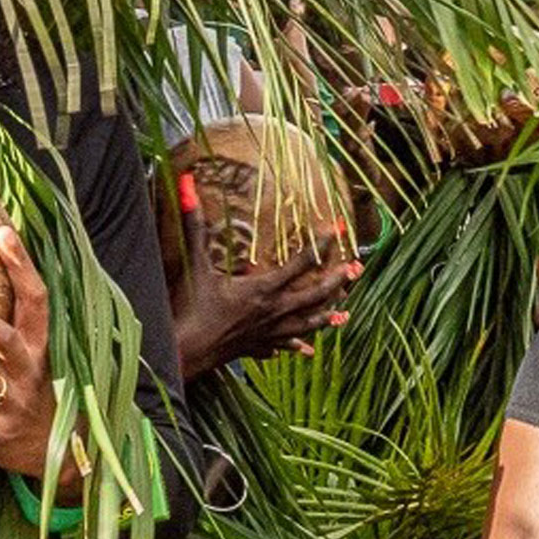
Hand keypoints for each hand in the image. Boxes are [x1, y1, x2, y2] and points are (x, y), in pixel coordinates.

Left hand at [0, 226, 60, 479]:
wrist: (59, 457)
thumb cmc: (36, 395)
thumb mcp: (36, 360)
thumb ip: (16, 326)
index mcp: (43, 348)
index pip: (36, 300)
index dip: (21, 266)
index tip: (3, 232)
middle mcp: (30, 371)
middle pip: (3, 337)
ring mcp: (11, 402)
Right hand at [170, 175, 354, 378]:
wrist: (182, 352)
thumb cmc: (188, 307)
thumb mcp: (193, 264)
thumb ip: (193, 224)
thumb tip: (187, 186)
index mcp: (263, 288)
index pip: (301, 263)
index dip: (320, 244)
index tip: (338, 229)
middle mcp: (273, 310)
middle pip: (314, 295)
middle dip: (337, 281)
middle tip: (356, 269)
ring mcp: (268, 332)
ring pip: (306, 324)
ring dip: (326, 317)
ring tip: (345, 314)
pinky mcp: (257, 347)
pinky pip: (283, 346)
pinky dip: (296, 346)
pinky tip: (306, 350)